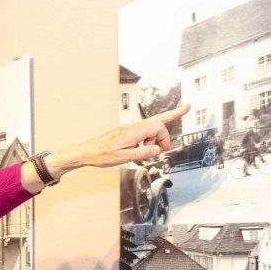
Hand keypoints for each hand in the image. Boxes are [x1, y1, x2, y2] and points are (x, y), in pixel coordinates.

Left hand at [26, 104, 190, 190]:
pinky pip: (143, 131)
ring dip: (157, 136)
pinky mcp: (125, 132)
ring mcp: (128, 129)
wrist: (85, 152)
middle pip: (157, 119)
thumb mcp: (122, 158)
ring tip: (158, 148)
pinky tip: (146, 147)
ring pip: (151, 125)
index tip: (163, 149)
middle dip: (172, 116)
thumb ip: (141, 154)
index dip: (165, 137)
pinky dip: (149, 137)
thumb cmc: (100, 156)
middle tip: (186, 111)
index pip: (158, 127)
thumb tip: (158, 149)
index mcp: (132, 132)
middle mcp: (132, 127)